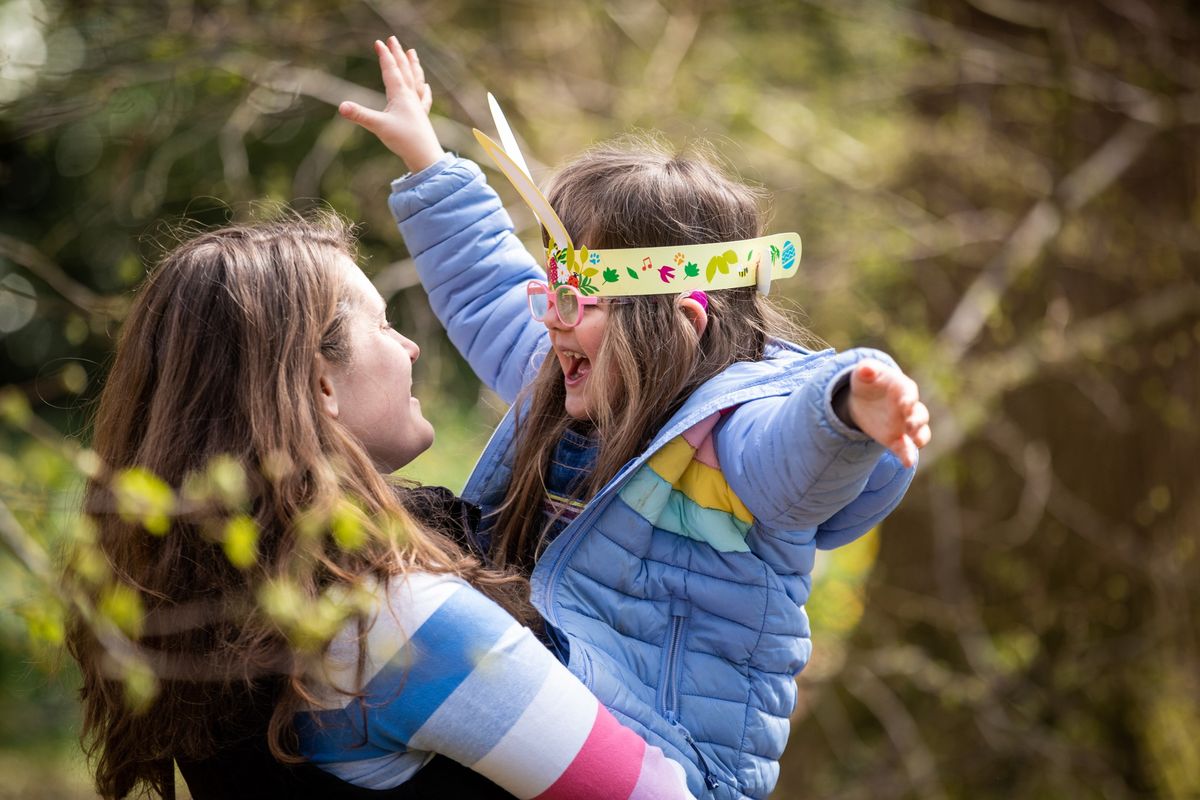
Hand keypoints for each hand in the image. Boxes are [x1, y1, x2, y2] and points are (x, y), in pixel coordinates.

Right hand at [339, 37, 444, 172]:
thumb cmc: (404, 140)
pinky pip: (423, 98)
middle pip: (404, 70)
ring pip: (416, 80)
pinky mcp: (422, 117)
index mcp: (400, 94)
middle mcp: (410, 96)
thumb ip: (359, 115)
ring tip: (412, 53)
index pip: (391, 70)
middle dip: (398, 54)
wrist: (425, 156)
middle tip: (393, 39)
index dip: (385, 55)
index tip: (379, 42)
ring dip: (413, 65)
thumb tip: (341, 107)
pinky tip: (425, 86)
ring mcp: (417, 106)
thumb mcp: (378, 126)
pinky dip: (423, 89)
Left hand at [844, 359, 930, 467]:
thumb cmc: (868, 382)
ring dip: (919, 437)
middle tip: (909, 424)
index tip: (904, 404)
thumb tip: (866, 368)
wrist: (863, 400)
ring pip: (920, 432)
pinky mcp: (897, 439)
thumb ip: (866, 370)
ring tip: (913, 442)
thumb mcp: (863, 373)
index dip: (908, 397)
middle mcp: (909, 407)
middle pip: (919, 413)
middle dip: (916, 419)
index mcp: (902, 387)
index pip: (909, 391)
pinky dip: (908, 455)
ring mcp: (905, 424)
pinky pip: (906, 448)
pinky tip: (907, 463)